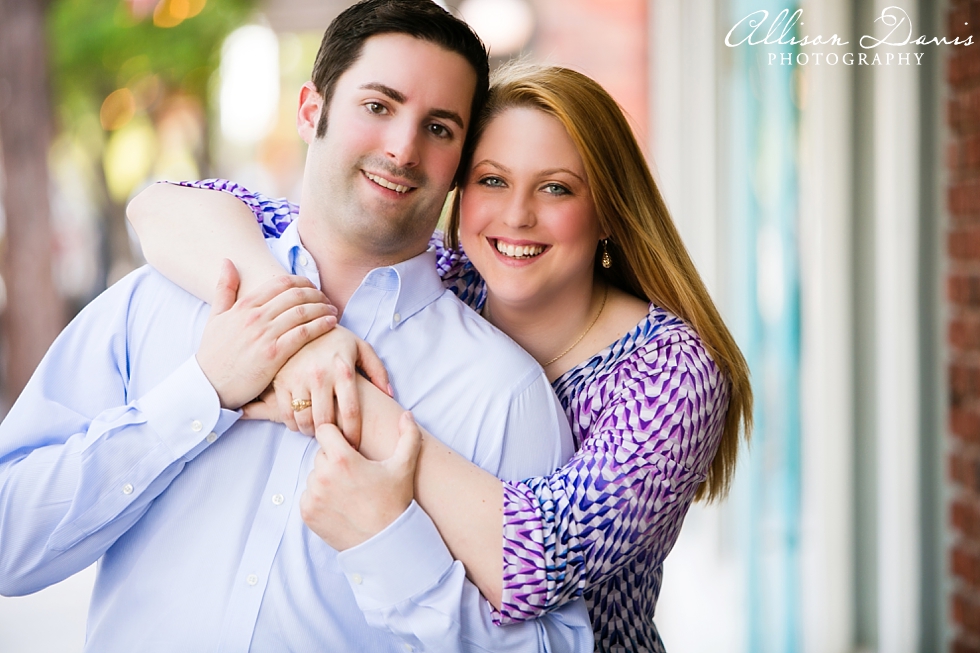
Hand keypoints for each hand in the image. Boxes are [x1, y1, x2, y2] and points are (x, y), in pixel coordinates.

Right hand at [196, 260, 337, 408]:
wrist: (208, 386)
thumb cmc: (213, 354)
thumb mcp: (215, 317)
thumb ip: (224, 289)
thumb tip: (228, 261)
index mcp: (243, 306)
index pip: (280, 283)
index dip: (302, 282)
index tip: (313, 287)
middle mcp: (255, 317)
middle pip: (295, 295)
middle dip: (316, 294)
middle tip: (327, 299)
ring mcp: (264, 335)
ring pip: (302, 312)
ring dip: (323, 308)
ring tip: (333, 311)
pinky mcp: (273, 355)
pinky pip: (303, 334)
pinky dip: (320, 325)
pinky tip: (331, 323)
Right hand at [243, 327, 389, 446]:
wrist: (304, 322)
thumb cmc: (337, 340)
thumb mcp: (362, 349)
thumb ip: (378, 371)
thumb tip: (389, 395)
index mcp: (343, 370)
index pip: (351, 413)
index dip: (353, 434)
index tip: (354, 445)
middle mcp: (320, 375)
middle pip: (325, 422)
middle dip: (332, 438)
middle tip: (336, 442)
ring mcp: (298, 378)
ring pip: (304, 421)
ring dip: (312, 432)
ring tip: (319, 431)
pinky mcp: (281, 380)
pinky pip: (286, 414)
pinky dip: (294, 425)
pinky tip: (302, 423)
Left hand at [300, 411, 420, 550]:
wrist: (385, 543)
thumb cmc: (395, 502)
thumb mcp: (403, 467)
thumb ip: (407, 436)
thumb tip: (407, 414)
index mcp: (342, 460)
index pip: (325, 430)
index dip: (337, 436)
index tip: (349, 447)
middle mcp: (323, 476)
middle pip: (320, 454)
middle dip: (334, 460)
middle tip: (355, 474)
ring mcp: (313, 496)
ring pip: (314, 475)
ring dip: (326, 479)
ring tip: (349, 492)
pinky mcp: (307, 513)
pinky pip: (308, 496)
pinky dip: (320, 498)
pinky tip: (340, 505)